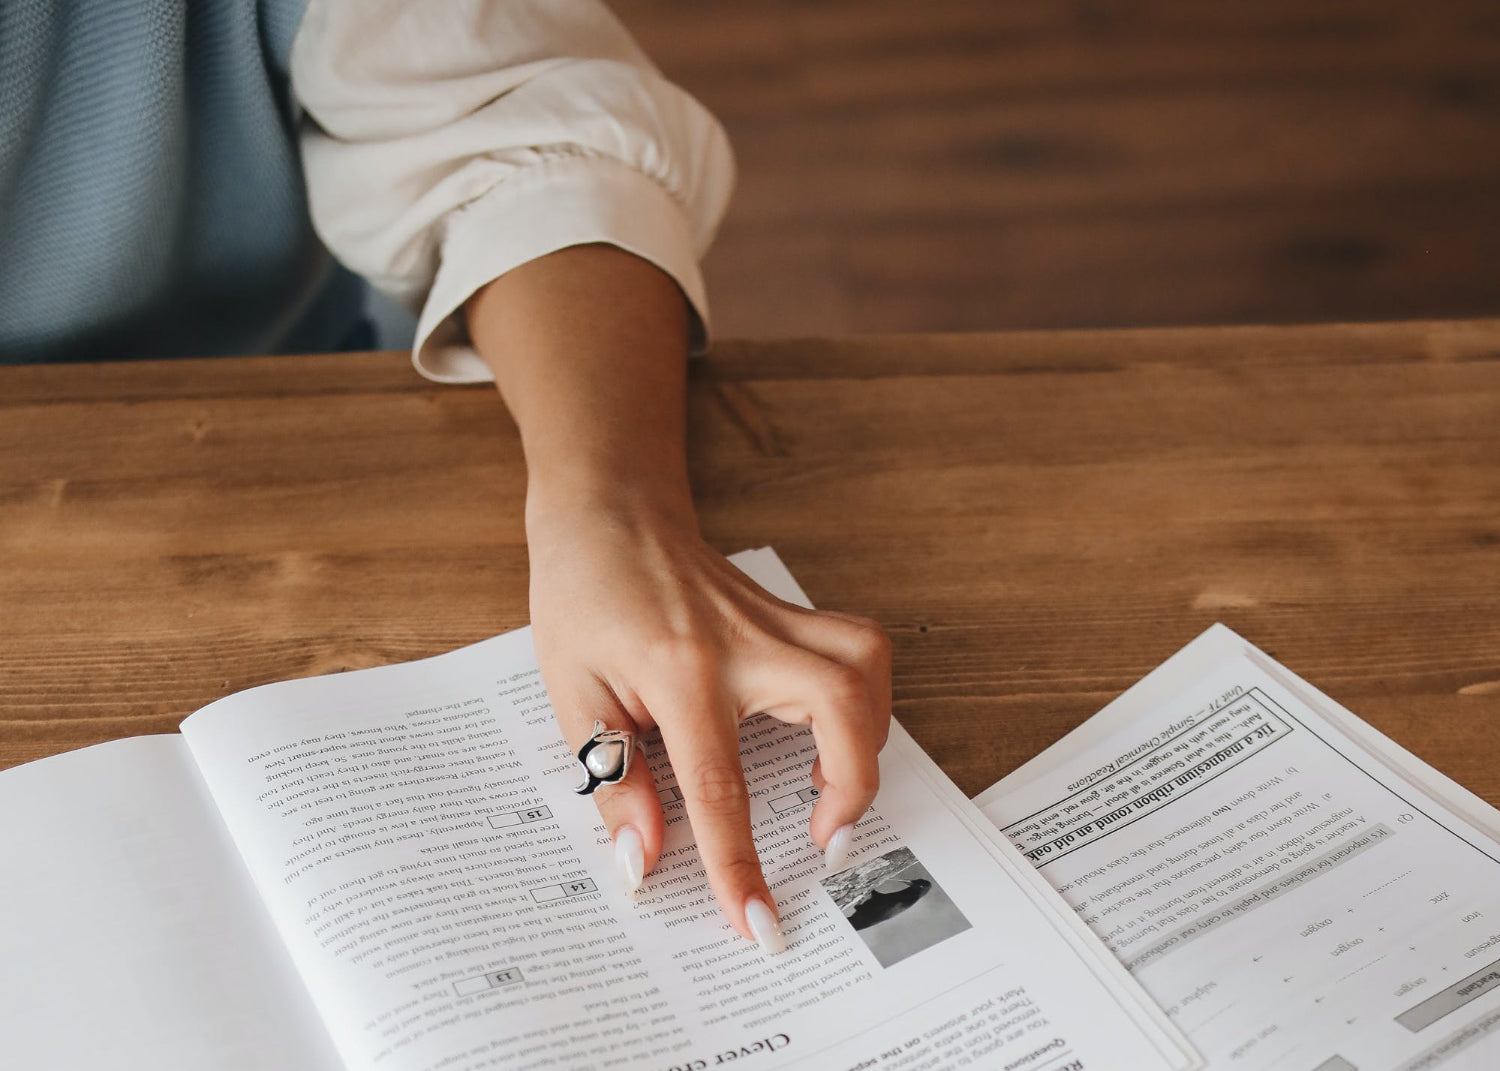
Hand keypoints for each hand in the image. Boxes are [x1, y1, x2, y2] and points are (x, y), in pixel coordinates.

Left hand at [527, 492, 891, 951]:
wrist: (610, 513)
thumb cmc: (583, 596)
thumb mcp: (573, 692)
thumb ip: (614, 777)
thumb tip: (644, 859)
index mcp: (678, 670)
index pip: (719, 787)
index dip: (739, 866)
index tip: (760, 926)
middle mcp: (743, 640)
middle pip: (841, 706)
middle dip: (852, 785)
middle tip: (823, 837)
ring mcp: (775, 620)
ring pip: (866, 666)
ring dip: (866, 737)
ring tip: (829, 787)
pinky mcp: (791, 612)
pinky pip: (857, 650)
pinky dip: (863, 698)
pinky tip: (828, 731)